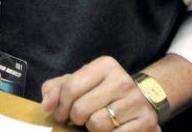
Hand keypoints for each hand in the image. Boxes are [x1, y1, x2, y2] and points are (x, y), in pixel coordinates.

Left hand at [41, 56, 159, 131]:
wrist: (142, 98)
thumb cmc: (101, 90)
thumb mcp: (78, 82)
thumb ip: (56, 89)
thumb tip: (46, 107)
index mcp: (105, 66)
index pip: (70, 88)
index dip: (60, 106)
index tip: (62, 114)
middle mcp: (122, 80)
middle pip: (81, 109)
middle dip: (75, 118)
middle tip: (80, 119)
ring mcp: (136, 102)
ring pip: (96, 125)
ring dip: (91, 128)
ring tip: (96, 122)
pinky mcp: (145, 122)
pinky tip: (109, 129)